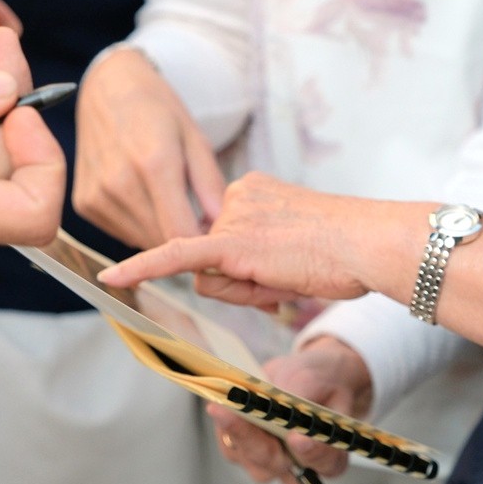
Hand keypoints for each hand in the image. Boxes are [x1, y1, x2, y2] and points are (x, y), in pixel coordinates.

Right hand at [72, 47, 225, 249]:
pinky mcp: (84, 204)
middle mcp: (119, 183)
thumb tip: (225, 229)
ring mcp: (97, 196)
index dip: (203, 244)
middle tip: (196, 219)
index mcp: (154, 164)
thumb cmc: (157, 109)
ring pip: (140, 242)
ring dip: (160, 233)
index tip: (216, 236)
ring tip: (170, 206)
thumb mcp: (194, 137)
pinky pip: (120, 233)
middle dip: (184, 239)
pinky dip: (138, 226)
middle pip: (161, 242)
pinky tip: (145, 200)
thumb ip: (210, 186)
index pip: (181, 234)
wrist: (107, 88)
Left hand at [99, 172, 402, 307]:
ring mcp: (231, 217)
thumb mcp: (291, 251)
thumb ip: (255, 258)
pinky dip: (143, 268)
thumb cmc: (345, 252)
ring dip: (242, 292)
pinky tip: (113, 278)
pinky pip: (176, 257)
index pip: (221, 241)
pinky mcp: (230, 243)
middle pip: (211, 259)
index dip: (246, 273)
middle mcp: (235, 196)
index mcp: (251, 191)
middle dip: (241, 285)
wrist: (369, 243)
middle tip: (286, 283)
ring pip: (209, 275)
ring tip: (285, 279)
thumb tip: (228, 280)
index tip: (282, 273)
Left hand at [210, 336, 372, 483]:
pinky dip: (224, 428)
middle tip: (232, 415)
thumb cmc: (318, 381)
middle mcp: (300, 467)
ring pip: (250, 459)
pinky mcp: (249, 451)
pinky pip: (232, 448)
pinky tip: (219, 406)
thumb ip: (304, 397)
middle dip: (253, 441)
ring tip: (220, 407)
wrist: (305, 377)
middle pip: (277, 466)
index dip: (313, 454)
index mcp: (330, 452)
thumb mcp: (316, 380)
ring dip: (234, 433)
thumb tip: (282, 408)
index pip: (325, 464)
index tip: (298, 438)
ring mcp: (272, 462)